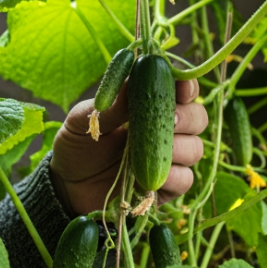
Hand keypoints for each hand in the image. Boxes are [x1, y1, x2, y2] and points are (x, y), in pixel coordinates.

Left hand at [50, 79, 207, 215]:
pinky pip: (185, 179)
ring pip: (195, 148)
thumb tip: (132, 80)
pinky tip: (154, 176)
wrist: (69, 186)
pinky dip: (174, 175)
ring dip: (182, 146)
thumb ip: (109, 104)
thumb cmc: (77, 145)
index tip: (182, 87)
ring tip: (158, 148)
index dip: (186, 86)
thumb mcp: (82, 120)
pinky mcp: (166, 187)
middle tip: (171, 119)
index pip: (179, 90)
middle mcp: (165, 130)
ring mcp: (168, 159)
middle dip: (188, 116)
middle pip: (198, 117)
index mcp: (149, 105)